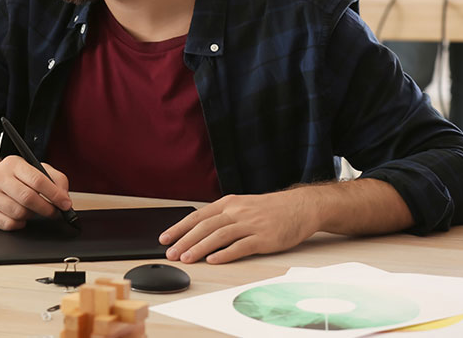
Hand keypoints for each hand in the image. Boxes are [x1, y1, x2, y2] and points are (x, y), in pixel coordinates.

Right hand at [0, 155, 71, 230]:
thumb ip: (55, 178)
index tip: (65, 204)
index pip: (37, 180)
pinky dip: (19, 223)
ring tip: (34, 210)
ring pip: (19, 213)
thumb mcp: (34, 168)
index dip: (55, 194)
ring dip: (32, 215)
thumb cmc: (13, 177)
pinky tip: (20, 216)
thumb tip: (64, 196)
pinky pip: (8, 224)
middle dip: (46, 208)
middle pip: (28, 198)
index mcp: (13, 164)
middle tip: (54, 212)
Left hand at [159, 190, 319, 264]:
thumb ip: (222, 217)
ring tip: (186, 258)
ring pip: (218, 236)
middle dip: (184, 240)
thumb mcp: (241, 206)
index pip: (197, 216)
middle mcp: (236, 212)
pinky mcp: (264, 238)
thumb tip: (197, 231)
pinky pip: (241, 246)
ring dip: (200, 248)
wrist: (300, 207)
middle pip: (204, 226)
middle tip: (170, 253)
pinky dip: (225, 254)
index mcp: (228, 204)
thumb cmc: (268, 209)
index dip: (179, 228)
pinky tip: (213, 260)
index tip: (164, 238)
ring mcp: (250, 225)